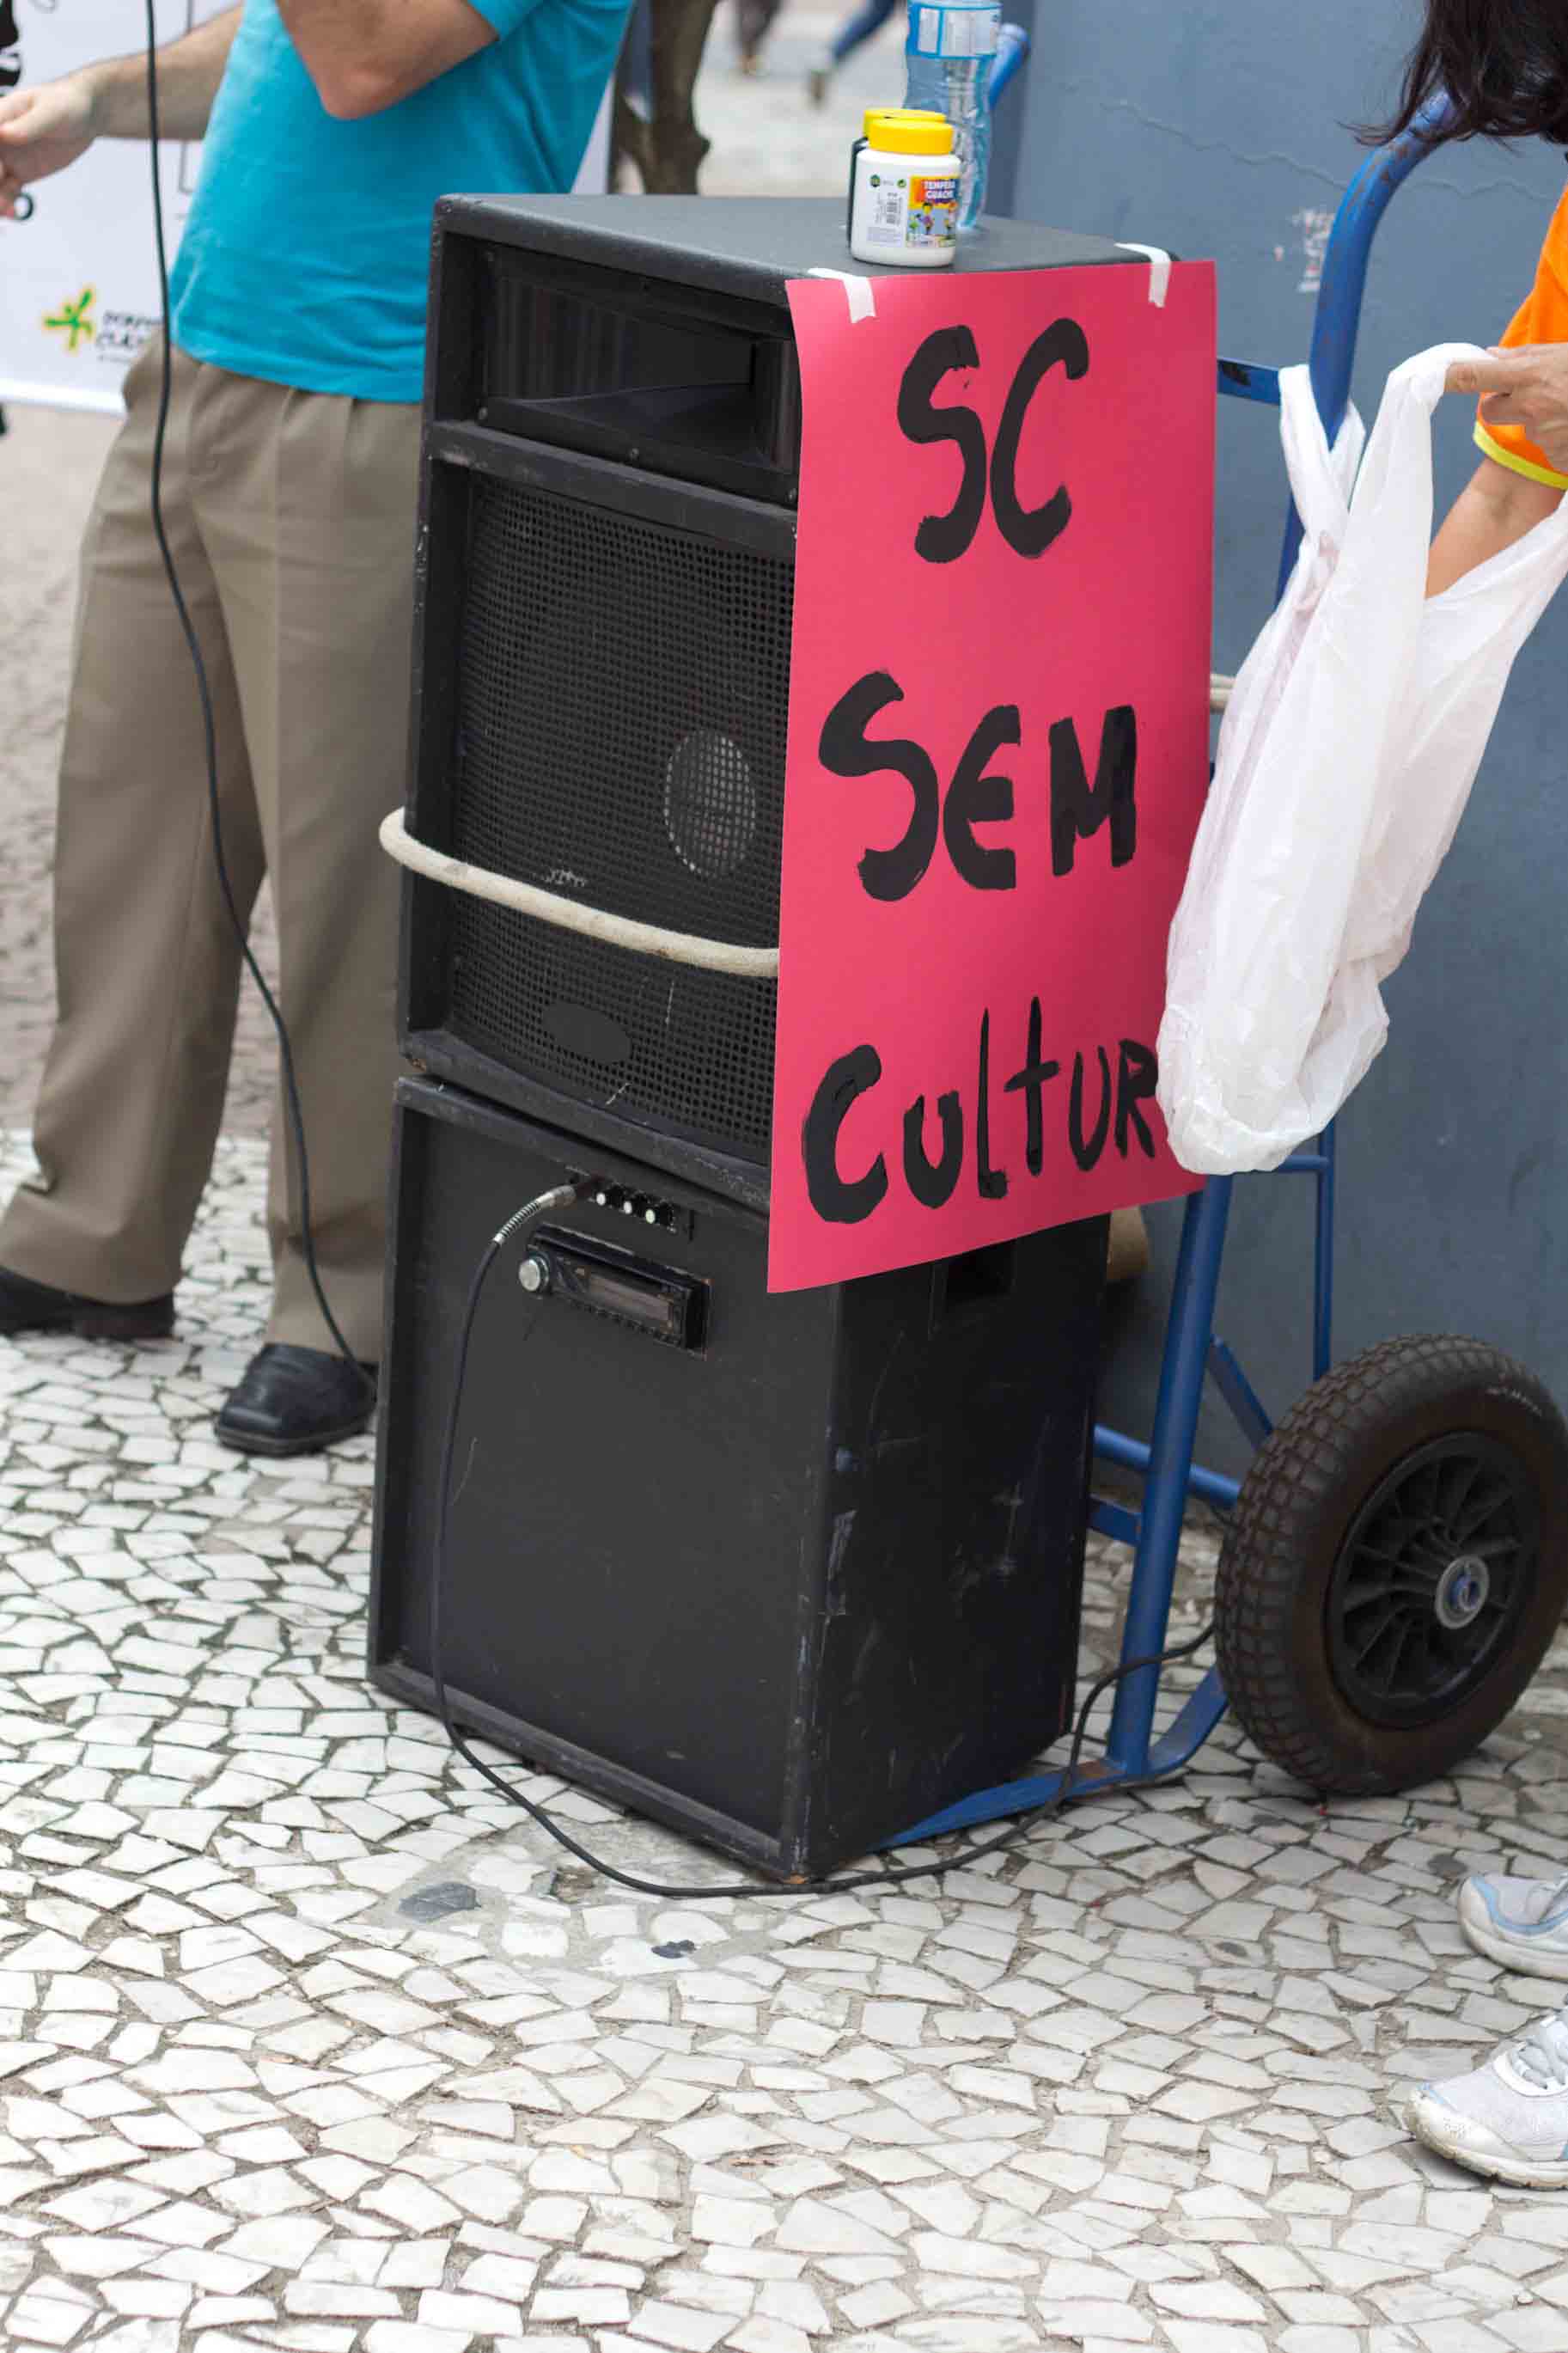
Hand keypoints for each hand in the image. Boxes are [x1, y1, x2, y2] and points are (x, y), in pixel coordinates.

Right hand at [0, 74, 98, 217]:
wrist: (86, 115)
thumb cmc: (67, 103)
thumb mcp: (50, 112)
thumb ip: (28, 125)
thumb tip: (2, 133)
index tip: (0, 172)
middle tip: (1, 201)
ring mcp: (7, 157)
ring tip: (6, 211)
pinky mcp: (20, 173)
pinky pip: (6, 191)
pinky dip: (5, 203)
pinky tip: (12, 212)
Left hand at [1445, 344, 1567, 474]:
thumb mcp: (1562, 354)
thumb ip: (1525, 356)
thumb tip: (1492, 355)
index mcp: (1530, 375)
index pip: (1476, 376)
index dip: (1452, 377)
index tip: (1434, 378)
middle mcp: (1531, 406)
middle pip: (1489, 410)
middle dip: (1504, 403)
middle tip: (1536, 392)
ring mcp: (1543, 435)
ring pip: (1526, 428)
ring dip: (1541, 420)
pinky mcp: (1557, 458)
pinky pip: (1548, 448)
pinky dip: (1559, 439)